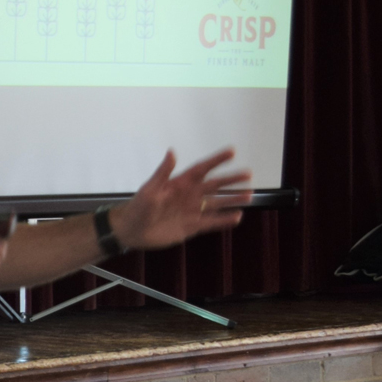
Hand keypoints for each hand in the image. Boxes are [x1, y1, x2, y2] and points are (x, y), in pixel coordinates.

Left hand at [110, 148, 251, 251]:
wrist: (132, 230)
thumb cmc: (138, 206)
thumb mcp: (150, 188)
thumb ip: (163, 172)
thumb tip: (172, 151)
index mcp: (179, 183)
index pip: (202, 169)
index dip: (216, 160)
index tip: (232, 151)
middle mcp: (189, 195)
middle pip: (214, 185)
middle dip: (231, 180)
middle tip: (248, 174)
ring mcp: (191, 211)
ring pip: (217, 203)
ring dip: (232, 199)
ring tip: (249, 195)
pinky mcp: (191, 226)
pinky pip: (211, 222)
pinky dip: (224, 220)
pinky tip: (237, 217)